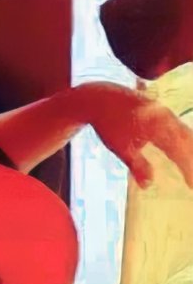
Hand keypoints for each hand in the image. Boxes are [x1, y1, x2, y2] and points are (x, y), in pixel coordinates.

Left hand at [76, 81, 192, 188]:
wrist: (100, 98)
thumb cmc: (109, 125)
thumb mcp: (122, 148)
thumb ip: (138, 166)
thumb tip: (148, 185)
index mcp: (160, 127)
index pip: (180, 151)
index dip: (188, 168)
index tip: (192, 185)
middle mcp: (167, 117)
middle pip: (187, 141)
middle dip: (192, 161)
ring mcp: (165, 112)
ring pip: (184, 133)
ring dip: (190, 150)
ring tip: (191, 168)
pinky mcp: (160, 111)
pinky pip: (177, 127)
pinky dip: (183, 141)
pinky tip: (183, 149)